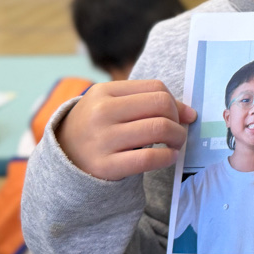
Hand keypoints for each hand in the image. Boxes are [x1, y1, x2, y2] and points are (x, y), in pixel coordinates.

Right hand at [56, 79, 195, 180]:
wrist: (62, 159)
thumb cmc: (96, 128)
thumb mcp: (111, 105)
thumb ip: (147, 102)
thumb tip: (190, 113)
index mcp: (103, 92)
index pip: (156, 88)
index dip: (175, 102)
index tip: (178, 116)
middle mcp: (101, 112)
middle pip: (161, 105)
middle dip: (178, 119)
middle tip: (178, 132)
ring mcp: (102, 139)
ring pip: (159, 128)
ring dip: (178, 137)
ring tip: (175, 144)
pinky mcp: (106, 166)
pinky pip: (149, 158)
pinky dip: (168, 157)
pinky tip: (169, 157)